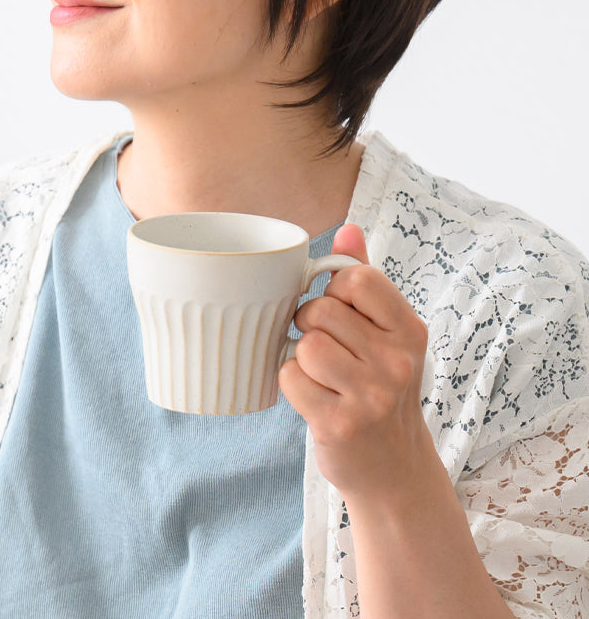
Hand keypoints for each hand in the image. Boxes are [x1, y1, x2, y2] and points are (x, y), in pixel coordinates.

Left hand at [278, 223, 434, 502]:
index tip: (338, 312)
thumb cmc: (380, 389)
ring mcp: (372, 396)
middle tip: (326, 350)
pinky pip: (290, 377)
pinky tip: (314, 399)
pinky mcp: (340, 424)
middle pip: (322, 310)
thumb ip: (365, 280)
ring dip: (300, 357)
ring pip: (305, 344)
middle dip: (311, 325)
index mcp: (409, 330)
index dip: (333, 290)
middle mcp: (398, 362)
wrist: (394, 472)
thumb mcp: (385, 334)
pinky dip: (291, 385)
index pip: (356, 278)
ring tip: (321, 376)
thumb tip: (348, 227)